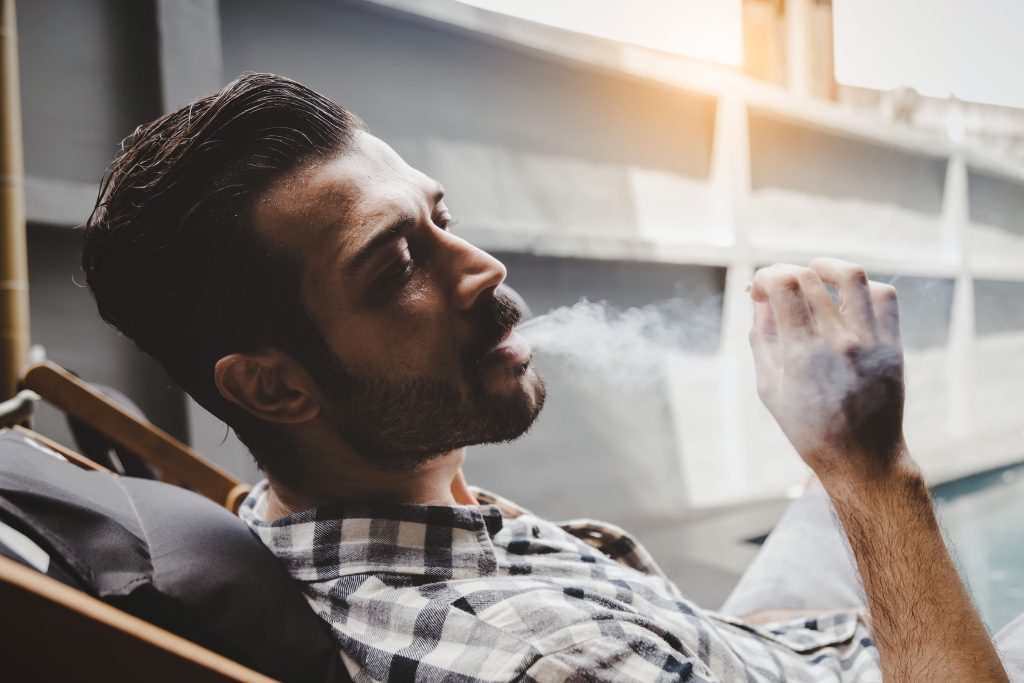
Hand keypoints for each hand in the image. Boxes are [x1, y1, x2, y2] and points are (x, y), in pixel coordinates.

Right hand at [749, 259, 906, 482]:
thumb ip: (762, 339)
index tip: (758, 287)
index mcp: (802, 353)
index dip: (766, 276)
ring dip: (827, 266)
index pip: (783, 284)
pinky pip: (884, 296)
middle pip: (810, 276)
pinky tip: (847, 297)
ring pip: (852, 276)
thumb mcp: (769, 387)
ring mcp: (869, 341)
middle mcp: (838, 340)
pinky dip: (863, 288)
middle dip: (785, 271)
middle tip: (777, 284)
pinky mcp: (892, 345)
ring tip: (814, 273)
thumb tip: (759, 299)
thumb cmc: (807, 428)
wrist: (861, 458)